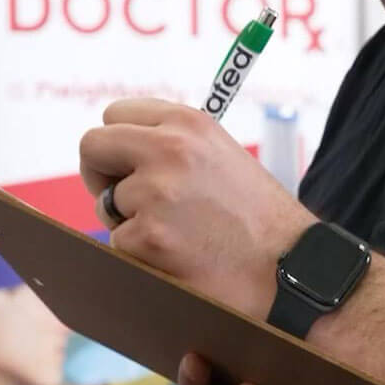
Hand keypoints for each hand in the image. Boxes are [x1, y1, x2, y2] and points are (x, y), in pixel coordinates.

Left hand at [79, 99, 314, 318]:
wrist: (292, 270)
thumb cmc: (259, 220)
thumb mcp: (221, 158)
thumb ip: (173, 146)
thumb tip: (117, 152)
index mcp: (188, 123)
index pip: (115, 115)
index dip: (117, 145)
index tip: (128, 167)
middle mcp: (168, 148)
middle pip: (93, 146)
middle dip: (102, 176)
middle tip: (126, 201)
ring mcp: (155, 193)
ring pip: (107, 205)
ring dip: (130, 224)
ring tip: (179, 236)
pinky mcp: (148, 237)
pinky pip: (119, 246)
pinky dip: (142, 258)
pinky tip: (181, 259)